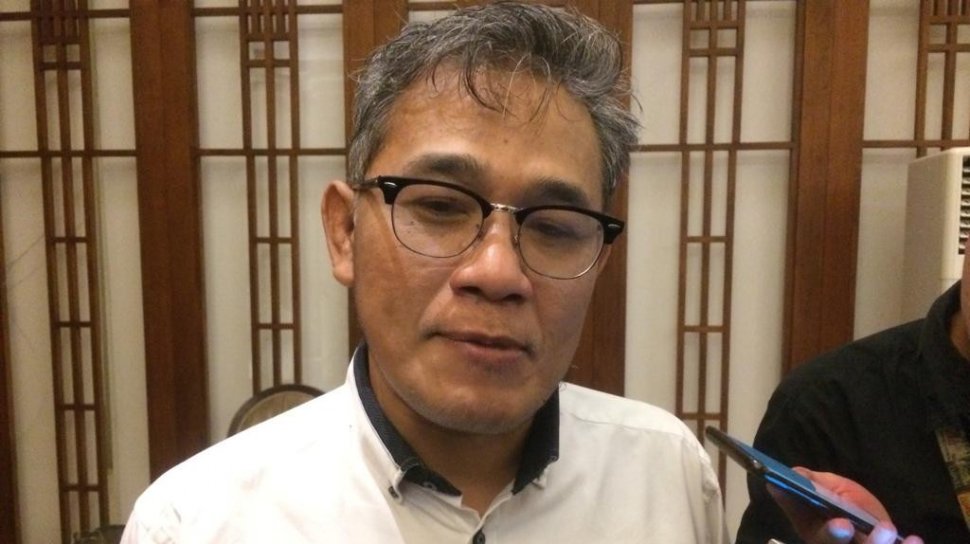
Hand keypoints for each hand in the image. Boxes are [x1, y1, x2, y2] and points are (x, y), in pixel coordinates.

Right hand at [768, 467, 923, 543]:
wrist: (872, 521)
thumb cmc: (844, 502)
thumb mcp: (828, 487)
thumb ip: (812, 482)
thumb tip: (790, 473)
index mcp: (815, 532)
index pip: (817, 534)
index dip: (826, 531)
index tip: (839, 522)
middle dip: (838, 537)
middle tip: (846, 525)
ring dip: (876, 543)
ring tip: (886, 528)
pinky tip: (914, 539)